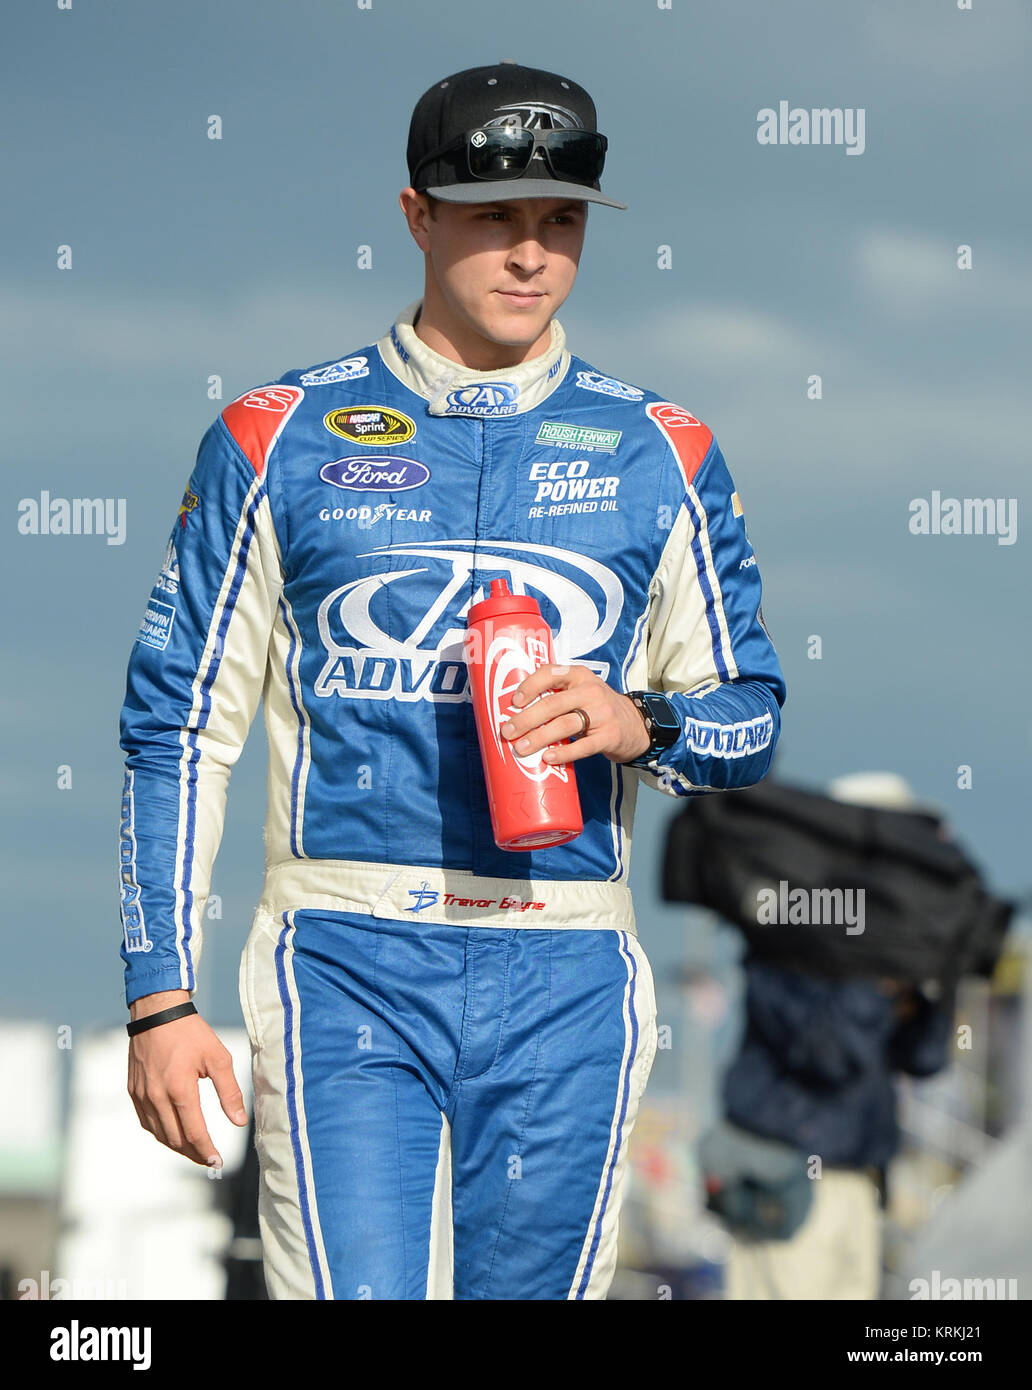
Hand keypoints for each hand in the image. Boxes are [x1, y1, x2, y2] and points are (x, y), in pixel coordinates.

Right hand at [127, 989, 247, 1167]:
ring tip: (196, 1151)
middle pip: (176, 1139)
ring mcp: (142, 1096)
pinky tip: (174, 1134)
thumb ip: (230, 1092)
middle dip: (194, 1154)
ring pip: (160, 1134)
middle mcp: (157, 1097)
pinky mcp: (134, 1091)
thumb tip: (238, 1122)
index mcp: (179, 1090)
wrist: (157, 1013)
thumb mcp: (218, 1058)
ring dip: (178, 1147)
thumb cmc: (190, 1033)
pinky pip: (147, 1122)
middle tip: (210, 1160)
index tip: (218, 1163)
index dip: (207, 1152)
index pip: (194, 1133)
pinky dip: (162, 1133)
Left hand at [499, 663, 651, 765]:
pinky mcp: (609, 736)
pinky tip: (547, 758)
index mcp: (579, 675)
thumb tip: (515, 713)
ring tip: (521, 748)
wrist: (635, 724)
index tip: (514, 702)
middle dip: (526, 718)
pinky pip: (583, 746)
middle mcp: (591, 691)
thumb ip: (556, 694)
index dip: (530, 685)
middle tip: (507, 731)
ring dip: (539, 737)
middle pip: (553, 704)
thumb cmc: (596, 708)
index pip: (551, 672)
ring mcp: (602, 714)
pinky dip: (563, 753)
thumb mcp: (581, 691)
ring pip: (564, 725)